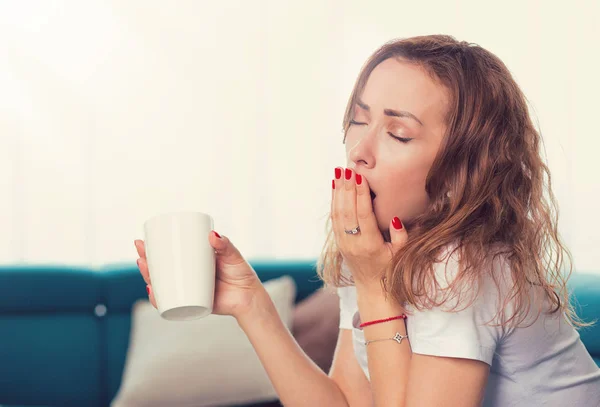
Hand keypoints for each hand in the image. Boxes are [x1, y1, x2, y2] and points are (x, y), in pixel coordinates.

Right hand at [134, 232, 262, 318]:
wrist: (249, 297)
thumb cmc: (241, 273)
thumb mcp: (232, 256)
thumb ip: (225, 245)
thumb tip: (212, 235)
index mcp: (192, 262)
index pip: (167, 255)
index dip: (151, 250)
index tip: (142, 242)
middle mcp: (186, 277)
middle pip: (159, 271)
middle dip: (145, 263)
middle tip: (141, 255)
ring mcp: (187, 291)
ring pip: (162, 286)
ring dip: (148, 279)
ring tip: (145, 270)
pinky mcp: (191, 304)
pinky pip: (170, 305)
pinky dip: (159, 300)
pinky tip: (152, 292)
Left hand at [331, 167, 407, 287]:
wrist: (373, 289)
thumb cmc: (391, 269)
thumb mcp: (401, 254)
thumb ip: (400, 236)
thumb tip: (395, 218)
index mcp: (370, 245)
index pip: (363, 215)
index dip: (360, 195)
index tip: (360, 177)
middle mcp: (353, 243)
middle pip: (347, 211)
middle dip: (347, 188)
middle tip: (347, 168)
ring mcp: (344, 243)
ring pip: (337, 213)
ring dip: (338, 191)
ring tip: (339, 172)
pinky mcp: (339, 243)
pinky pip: (334, 219)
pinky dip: (334, 201)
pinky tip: (335, 187)